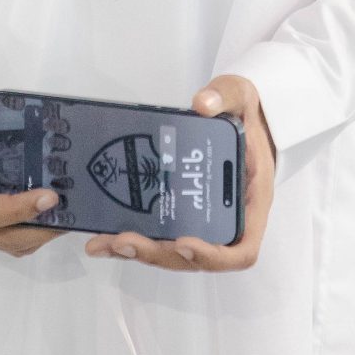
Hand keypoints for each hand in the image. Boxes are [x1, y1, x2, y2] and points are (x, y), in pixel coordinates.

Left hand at [84, 74, 275, 273]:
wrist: (240, 118)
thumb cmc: (246, 114)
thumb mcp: (240, 96)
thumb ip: (226, 96)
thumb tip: (203, 104)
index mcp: (250, 202)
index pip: (241, 250)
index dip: (214, 256)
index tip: (184, 242)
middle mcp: (228, 221)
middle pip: (195, 258)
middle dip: (158, 253)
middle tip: (124, 240)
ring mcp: (202, 221)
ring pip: (171, 252)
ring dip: (139, 253)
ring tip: (104, 244)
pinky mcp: (180, 215)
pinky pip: (160, 236)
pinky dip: (132, 241)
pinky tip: (104, 236)